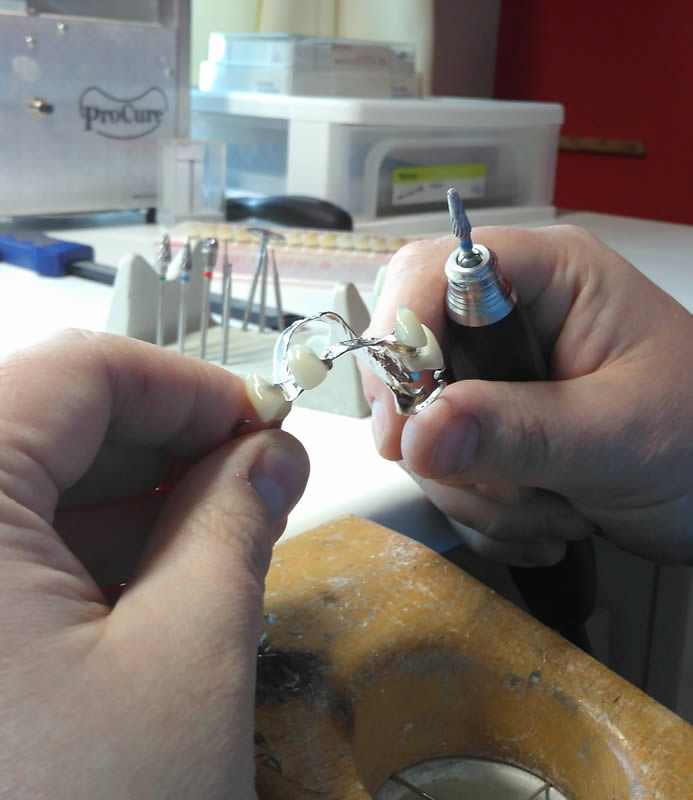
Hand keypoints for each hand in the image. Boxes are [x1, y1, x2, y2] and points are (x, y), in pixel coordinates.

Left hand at [0, 331, 308, 798]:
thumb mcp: (186, 660)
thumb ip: (236, 524)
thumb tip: (272, 451)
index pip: (80, 371)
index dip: (186, 385)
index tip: (261, 422)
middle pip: (46, 420)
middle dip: (165, 445)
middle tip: (252, 483)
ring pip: (24, 486)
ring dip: (128, 501)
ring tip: (211, 542)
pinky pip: (2, 553)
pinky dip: (79, 553)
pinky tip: (143, 590)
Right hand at [361, 225, 692, 564]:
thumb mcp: (618, 435)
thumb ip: (521, 432)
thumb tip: (419, 432)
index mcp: (550, 276)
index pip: (435, 272)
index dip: (403, 337)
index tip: (401, 420)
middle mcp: (510, 317)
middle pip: (411, 348)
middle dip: (432, 428)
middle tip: (471, 476)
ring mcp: (495, 373)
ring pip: (421, 420)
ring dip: (469, 485)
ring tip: (549, 508)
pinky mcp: (487, 422)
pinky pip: (441, 462)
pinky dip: (478, 506)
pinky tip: (540, 518)